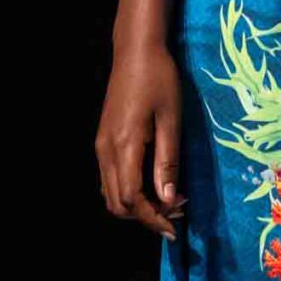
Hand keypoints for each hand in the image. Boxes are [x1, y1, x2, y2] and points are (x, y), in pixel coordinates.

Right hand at [95, 45, 187, 238]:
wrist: (135, 51)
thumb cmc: (159, 80)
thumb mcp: (171, 121)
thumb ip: (168, 162)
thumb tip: (169, 200)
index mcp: (124, 146)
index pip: (133, 199)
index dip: (153, 219)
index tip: (175, 229)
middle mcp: (106, 151)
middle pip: (118, 204)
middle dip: (147, 216)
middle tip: (179, 211)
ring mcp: (101, 146)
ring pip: (111, 195)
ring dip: (138, 206)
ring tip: (169, 199)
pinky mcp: (103, 141)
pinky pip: (110, 180)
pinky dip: (128, 192)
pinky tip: (152, 184)